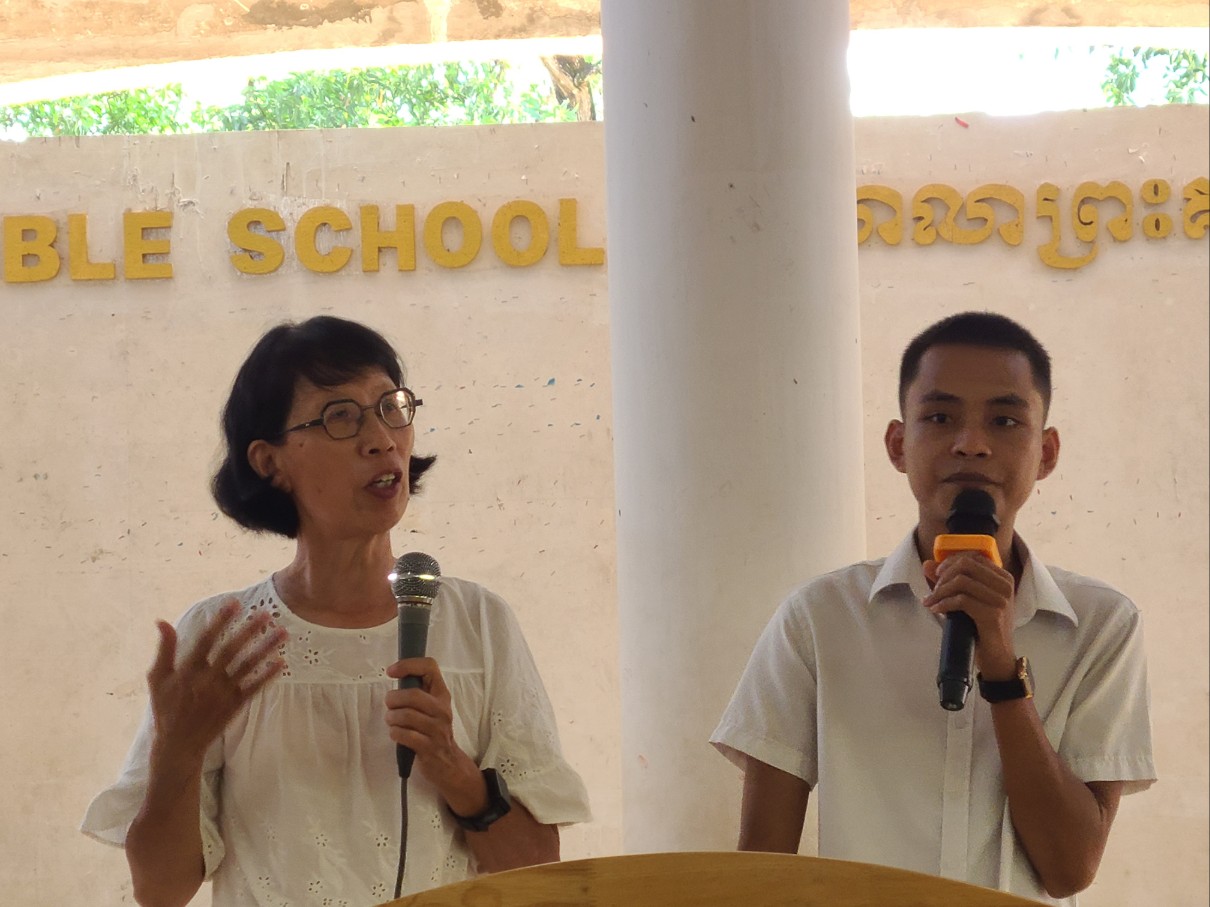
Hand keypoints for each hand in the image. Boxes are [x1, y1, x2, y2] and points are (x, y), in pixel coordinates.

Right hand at [146, 599, 286, 767]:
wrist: (178, 744)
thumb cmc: (166, 707)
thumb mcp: (158, 678)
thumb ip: (165, 649)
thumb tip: (161, 621)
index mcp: (188, 670)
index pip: (207, 640)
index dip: (220, 621)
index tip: (235, 603)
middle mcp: (207, 680)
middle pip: (232, 650)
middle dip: (250, 630)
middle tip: (267, 613)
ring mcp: (222, 694)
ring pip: (248, 667)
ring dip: (266, 648)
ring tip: (284, 632)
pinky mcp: (234, 706)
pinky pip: (254, 688)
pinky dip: (267, 676)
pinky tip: (281, 662)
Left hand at [384, 657, 485, 815]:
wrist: (449, 763)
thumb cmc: (433, 731)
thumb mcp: (432, 708)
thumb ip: (418, 692)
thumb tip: (395, 676)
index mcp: (442, 694)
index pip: (429, 667)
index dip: (408, 665)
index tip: (391, 671)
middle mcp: (442, 709)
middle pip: (413, 695)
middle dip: (393, 699)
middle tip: (389, 705)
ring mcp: (437, 729)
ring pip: (406, 716)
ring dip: (392, 718)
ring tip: (392, 721)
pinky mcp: (429, 747)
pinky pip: (405, 735)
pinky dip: (395, 733)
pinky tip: (396, 734)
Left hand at [922, 552, 1017, 676]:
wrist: (997, 657)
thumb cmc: (981, 627)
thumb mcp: (966, 600)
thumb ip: (948, 580)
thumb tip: (927, 564)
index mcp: (1002, 577)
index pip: (974, 556)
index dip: (951, 561)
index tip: (938, 574)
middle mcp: (1005, 585)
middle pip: (966, 565)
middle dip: (944, 575)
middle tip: (934, 589)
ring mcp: (1001, 600)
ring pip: (962, 581)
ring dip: (940, 591)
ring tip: (931, 601)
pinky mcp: (992, 615)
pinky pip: (961, 600)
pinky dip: (944, 603)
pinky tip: (936, 609)